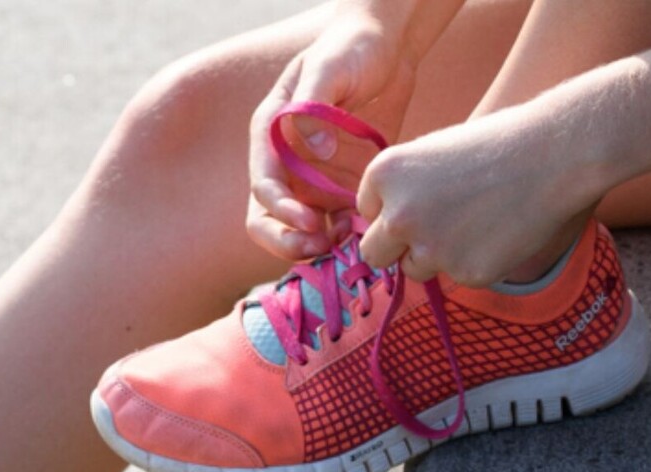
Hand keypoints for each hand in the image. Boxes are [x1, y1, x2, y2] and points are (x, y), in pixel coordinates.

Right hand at [248, 14, 417, 259]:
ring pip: (300, 228)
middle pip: (268, 218)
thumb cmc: (352, 47)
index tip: (310, 221)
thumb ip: (314, 108)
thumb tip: (314, 153)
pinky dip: (346, 234)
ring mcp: (312, 176)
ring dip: (318, 243)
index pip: (263, 184)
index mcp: (271, 134)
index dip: (281, 210)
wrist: (387, 47)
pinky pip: (336, 220)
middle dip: (288, 240)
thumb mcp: (329, 67)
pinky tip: (367, 229)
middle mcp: (286, 162)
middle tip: (321, 245)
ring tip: (350, 239)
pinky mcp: (341, 183)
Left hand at [355, 107, 607, 287]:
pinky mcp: (465, 272)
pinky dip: (474, 262)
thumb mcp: (432, 153)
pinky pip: (456, 277)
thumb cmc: (497, 143)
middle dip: (396, 247)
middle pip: (373, 253)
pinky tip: (498, 233)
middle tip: (431, 231)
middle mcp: (398, 215)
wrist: (555, 154)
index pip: (367, 211)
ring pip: (413, 269)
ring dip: (435, 256)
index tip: (425, 198)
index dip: (393, 207)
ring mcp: (430, 248)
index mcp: (384, 175)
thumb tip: (386, 226)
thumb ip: (403, 189)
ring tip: (475, 222)